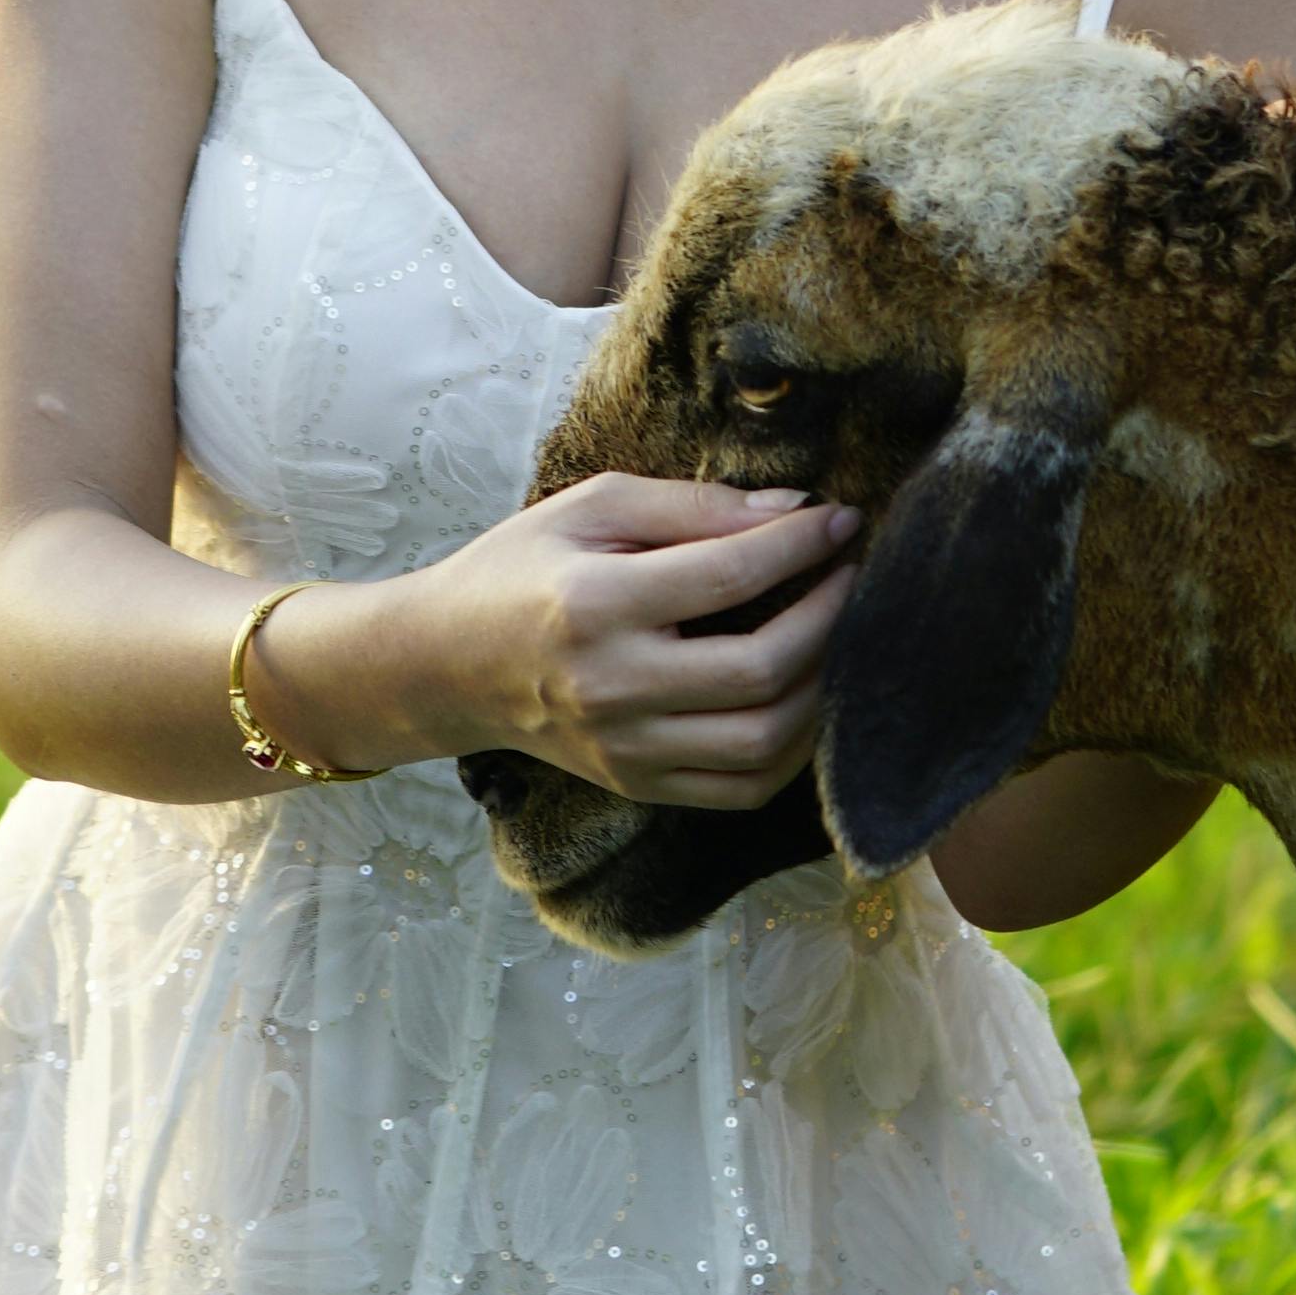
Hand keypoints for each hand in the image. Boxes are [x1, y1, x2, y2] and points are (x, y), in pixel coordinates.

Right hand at [260, 471, 858, 810]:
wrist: (446, 665)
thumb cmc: (519, 569)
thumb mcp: (590, 508)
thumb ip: (691, 506)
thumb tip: (793, 510)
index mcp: (593, 606)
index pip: (728, 576)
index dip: (802, 544)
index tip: (841, 518)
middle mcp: (611, 688)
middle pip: (760, 668)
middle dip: (829, 615)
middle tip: (849, 573)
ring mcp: (625, 750)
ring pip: (764, 740)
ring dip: (824, 684)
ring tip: (834, 632)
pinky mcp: (637, 786)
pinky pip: (744, 788)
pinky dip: (794, 747)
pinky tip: (803, 694)